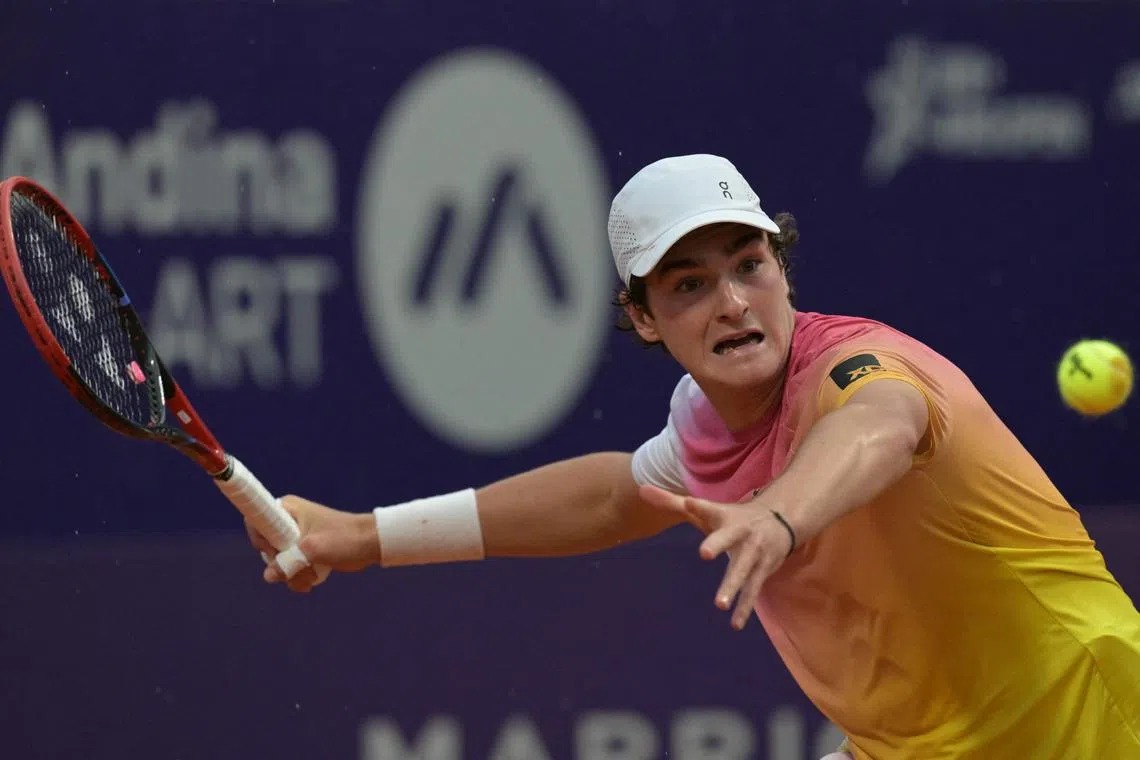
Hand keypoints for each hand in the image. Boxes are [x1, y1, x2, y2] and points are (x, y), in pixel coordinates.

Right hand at [245, 495, 379, 592]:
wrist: (371, 544)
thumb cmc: (345, 539)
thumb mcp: (313, 550)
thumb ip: (288, 561)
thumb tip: (269, 576)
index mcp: (287, 509)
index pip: (255, 520)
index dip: (260, 540)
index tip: (277, 552)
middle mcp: (286, 521)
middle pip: (265, 548)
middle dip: (281, 565)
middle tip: (300, 566)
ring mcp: (294, 537)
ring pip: (277, 562)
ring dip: (292, 574)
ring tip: (312, 575)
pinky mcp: (302, 551)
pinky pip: (289, 567)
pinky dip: (298, 577)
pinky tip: (312, 581)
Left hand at [639, 484, 793, 629]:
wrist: (782, 520)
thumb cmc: (734, 517)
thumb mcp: (708, 510)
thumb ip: (674, 503)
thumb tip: (641, 490)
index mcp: (724, 517)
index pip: (708, 509)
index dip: (698, 506)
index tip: (689, 502)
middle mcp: (741, 533)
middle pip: (728, 538)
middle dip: (717, 544)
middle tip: (704, 553)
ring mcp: (754, 553)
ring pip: (742, 570)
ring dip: (733, 587)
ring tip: (720, 605)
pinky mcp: (763, 570)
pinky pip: (753, 590)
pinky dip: (745, 608)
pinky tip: (735, 625)